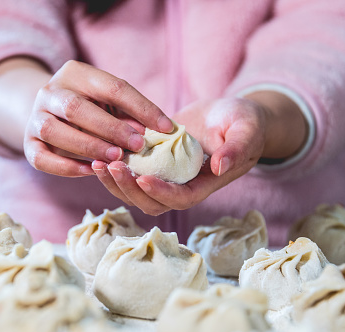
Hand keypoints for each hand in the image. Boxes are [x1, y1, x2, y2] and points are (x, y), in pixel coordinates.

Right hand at [24, 60, 172, 176]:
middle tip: (138, 146)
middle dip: (111, 129)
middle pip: (76, 108)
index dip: (142, 108)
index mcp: (76, 73)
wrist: (51, 111)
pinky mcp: (27, 142)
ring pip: (53, 131)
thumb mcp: (112, 103)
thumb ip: (130, 113)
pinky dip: (66, 167)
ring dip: (88, 146)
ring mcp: (34, 116)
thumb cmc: (93, 107)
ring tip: (115, 159)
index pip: (113, 87)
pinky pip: (41, 158)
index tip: (166, 128)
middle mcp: (50, 91)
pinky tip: (90, 172)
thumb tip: (158, 131)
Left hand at [92, 95, 306, 214]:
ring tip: (98, 163)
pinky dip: (114, 169)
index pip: (180, 199)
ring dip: (115, 183)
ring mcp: (165, 175)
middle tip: (112, 166)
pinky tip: (98, 153)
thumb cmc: (244, 123)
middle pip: (151, 202)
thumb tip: (219, 167)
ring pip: (135, 193)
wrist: (229, 116)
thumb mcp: (246, 131)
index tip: (143, 178)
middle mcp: (181, 185)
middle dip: (129, 189)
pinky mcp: (152, 162)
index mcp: (204, 184)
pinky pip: (130, 173)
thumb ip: (237, 149)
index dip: (161, 193)